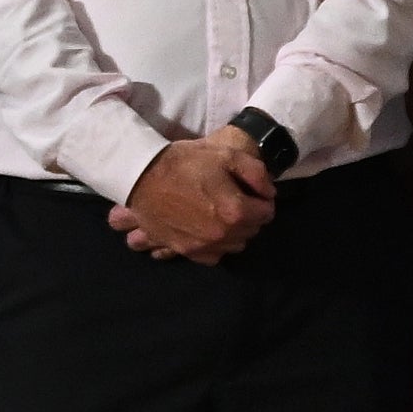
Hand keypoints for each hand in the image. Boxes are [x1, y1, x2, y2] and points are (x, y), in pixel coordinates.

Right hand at [117, 132, 276, 264]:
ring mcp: (203, 246)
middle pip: (252, 230)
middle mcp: (222, 235)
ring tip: (222, 213)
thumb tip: (270, 194)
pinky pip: (213, 256)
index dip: (262, 200)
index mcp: (235, 211)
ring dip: (235, 231)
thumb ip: (257, 174)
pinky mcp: (185, 251)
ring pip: (235, 245)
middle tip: (237, 198)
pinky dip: (216, 244)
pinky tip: (209, 229)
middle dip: (250, 215)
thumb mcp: (227, 155)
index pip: (267, 213)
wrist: (142, 176)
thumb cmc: (185, 162)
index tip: (252, 191)